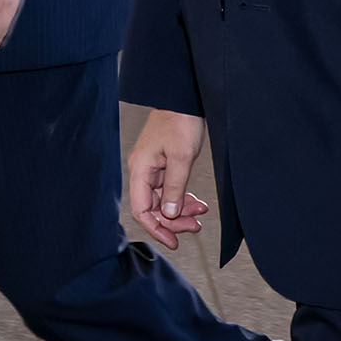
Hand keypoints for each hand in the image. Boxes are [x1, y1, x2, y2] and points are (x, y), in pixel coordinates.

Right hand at [125, 108, 211, 249]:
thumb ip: (174, 188)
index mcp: (140, 170)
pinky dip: (183, 198)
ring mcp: (152, 169)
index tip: (173, 241)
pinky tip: (197, 203)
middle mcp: (143, 171)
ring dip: (181, 211)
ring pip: (163, 201)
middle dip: (174, 221)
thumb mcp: (181, 157)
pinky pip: (170, 190)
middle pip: (153, 208)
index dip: (156, 229)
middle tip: (195, 227)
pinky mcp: (163, 166)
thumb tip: (169, 214)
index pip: (141, 210)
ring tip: (200, 216)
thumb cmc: (180, 121)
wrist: (184, 99)